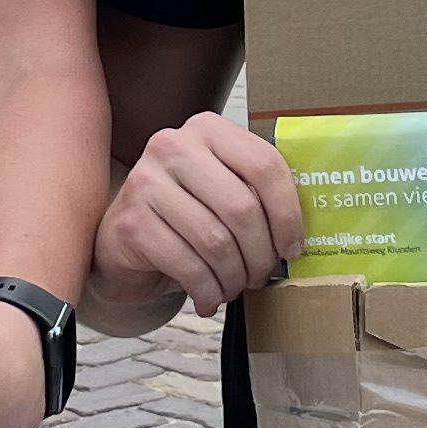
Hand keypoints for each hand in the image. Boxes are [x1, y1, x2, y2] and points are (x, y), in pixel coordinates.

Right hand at [90, 113, 303, 324]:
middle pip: (242, 207)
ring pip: (216, 241)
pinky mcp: (131, 222)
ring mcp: (146, 182)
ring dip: (234, 277)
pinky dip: (207, 290)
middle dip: (261, 254)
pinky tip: (209, 298)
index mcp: (207, 129)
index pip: (264, 165)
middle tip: (263, 276)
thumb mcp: (222, 192)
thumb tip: (302, 234)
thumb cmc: (185, 218)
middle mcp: (173, 146)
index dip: (288, 214)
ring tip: (236, 288)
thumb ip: (257, 194)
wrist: (124, 244)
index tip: (293, 248)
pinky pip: (188, 265)